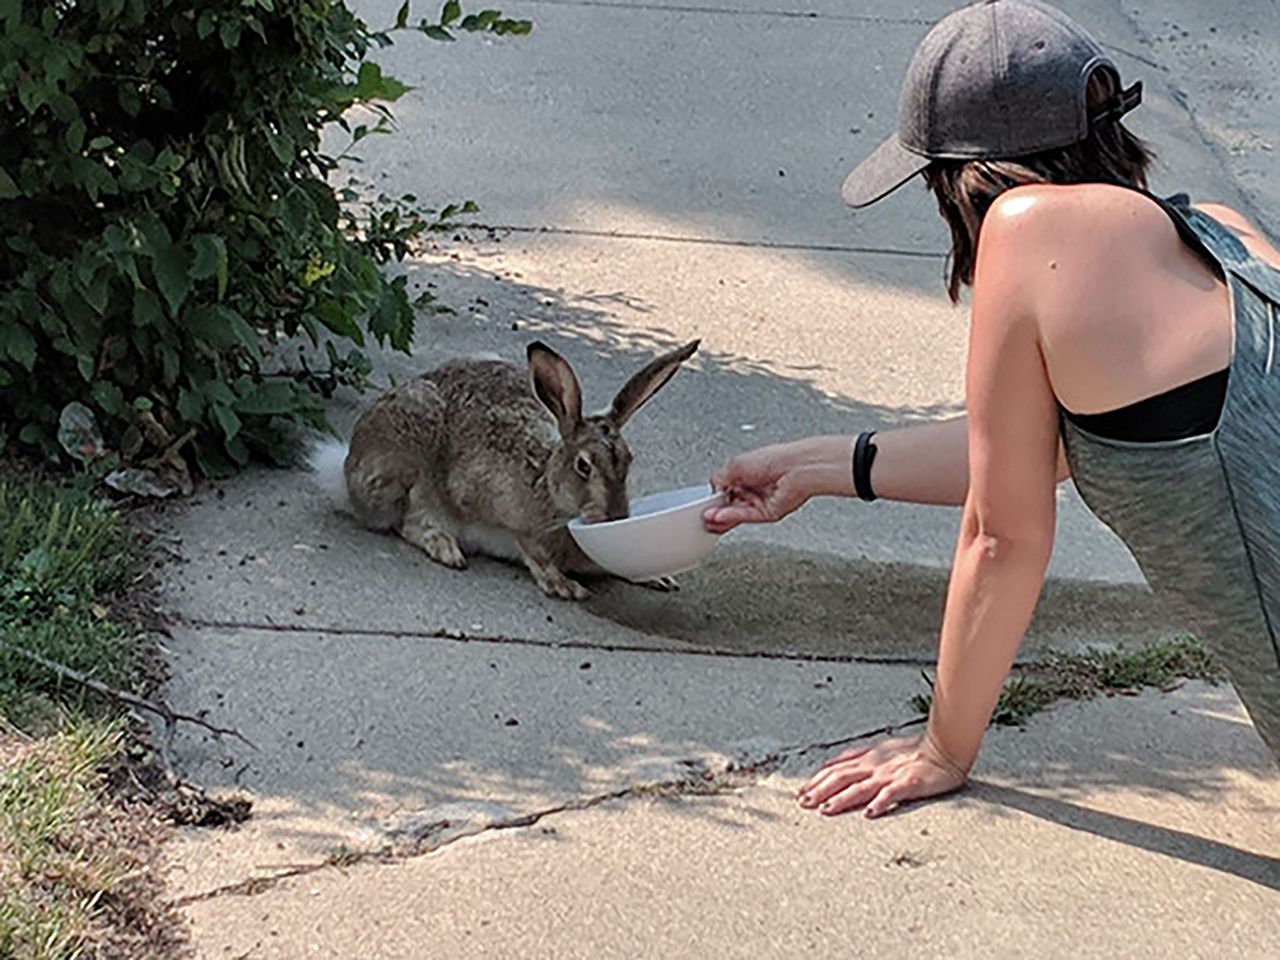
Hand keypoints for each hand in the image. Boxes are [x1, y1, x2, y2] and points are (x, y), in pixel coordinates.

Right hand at [703, 438, 847, 533]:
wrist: (798, 468)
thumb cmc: (774, 458)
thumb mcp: (735, 465)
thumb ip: (719, 478)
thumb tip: (712, 488)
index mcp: (745, 473)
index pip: (723, 490)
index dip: (712, 497)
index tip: (702, 504)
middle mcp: (752, 488)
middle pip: (728, 505)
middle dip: (715, 511)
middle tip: (702, 515)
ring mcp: (759, 501)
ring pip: (735, 514)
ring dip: (720, 517)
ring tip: (707, 519)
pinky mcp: (767, 513)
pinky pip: (746, 517)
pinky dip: (731, 517)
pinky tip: (719, 518)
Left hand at [796, 733, 967, 818]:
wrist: (944, 747)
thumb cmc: (914, 750)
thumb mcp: (881, 748)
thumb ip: (859, 756)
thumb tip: (835, 763)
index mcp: (868, 757)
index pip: (836, 768)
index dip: (817, 779)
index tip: (802, 791)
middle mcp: (874, 765)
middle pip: (842, 777)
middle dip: (820, 790)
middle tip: (803, 803)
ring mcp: (891, 775)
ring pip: (861, 787)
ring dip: (841, 798)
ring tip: (825, 810)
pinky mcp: (909, 784)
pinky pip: (892, 793)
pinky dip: (879, 802)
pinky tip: (868, 813)